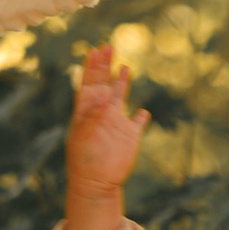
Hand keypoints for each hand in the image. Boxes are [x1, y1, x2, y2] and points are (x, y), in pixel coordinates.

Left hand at [64, 46, 146, 229]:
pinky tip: (143, 113)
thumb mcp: (86, 136)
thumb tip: (106, 99)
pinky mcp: (130, 136)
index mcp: (87, 111)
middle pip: (103, 83)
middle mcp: (101, 113)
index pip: (89, 83)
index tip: (94, 50)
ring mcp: (116, 123)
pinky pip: (137, 122)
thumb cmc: (85, 160)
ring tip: (124, 67)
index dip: (91, 67)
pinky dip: (141, 117)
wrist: (95, 183)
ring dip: (121, 82)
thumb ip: (95, 117)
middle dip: (104, 65)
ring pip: (120, 97)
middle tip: (108, 46)